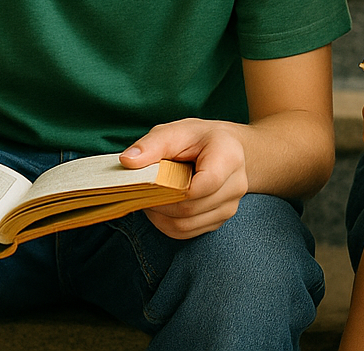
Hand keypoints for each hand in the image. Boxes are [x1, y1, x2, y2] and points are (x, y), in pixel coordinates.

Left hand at [121, 120, 248, 238]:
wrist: (229, 149)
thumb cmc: (200, 138)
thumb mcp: (177, 131)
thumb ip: (152, 145)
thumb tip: (128, 161)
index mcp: (229, 157)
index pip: (204, 185)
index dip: (173, 189)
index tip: (153, 181)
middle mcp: (236, 185)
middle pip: (190, 209)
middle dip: (161, 203)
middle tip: (143, 190)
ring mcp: (230, 206)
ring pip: (186, 225)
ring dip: (161, 216)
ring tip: (152, 197)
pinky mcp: (219, 220)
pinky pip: (188, 232)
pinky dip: (168, 223)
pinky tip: (162, 207)